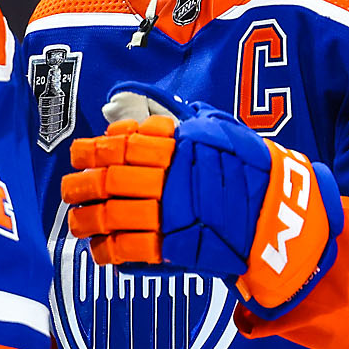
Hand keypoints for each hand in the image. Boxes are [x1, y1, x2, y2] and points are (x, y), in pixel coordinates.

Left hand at [60, 82, 341, 312]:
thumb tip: (138, 98)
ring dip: (86, 219)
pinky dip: (107, 250)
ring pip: (112, 214)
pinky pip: (129, 248)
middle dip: (81, 184)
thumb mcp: (217, 129)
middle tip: (69, 188)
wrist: (279, 214)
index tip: (79, 153)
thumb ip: (178, 119)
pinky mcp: (175, 246)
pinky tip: (99, 249)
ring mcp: (171, 212)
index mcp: (179, 145)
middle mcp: (170, 176)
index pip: (123, 142)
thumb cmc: (249, 169)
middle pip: (110, 177)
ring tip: (77, 222)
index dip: (95, 148)